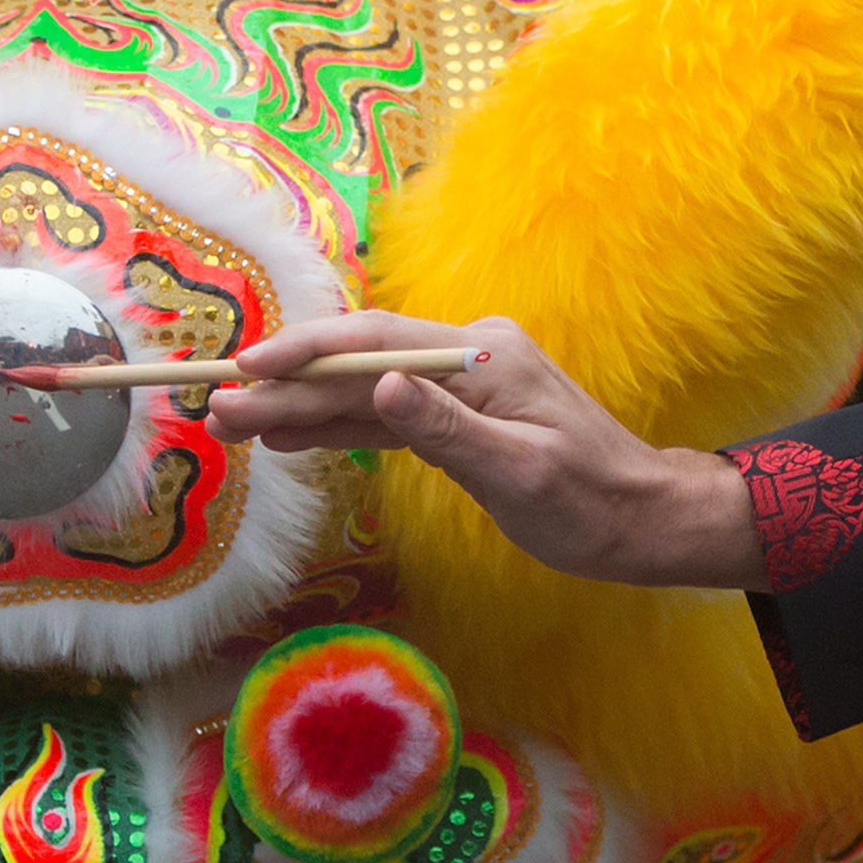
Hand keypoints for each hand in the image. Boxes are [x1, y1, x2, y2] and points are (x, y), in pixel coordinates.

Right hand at [199, 311, 765, 587]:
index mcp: (483, 356)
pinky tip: (293, 436)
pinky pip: (387, 416)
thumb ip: (447, 430)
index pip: (376, 342)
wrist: (642, 520)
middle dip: (288, 387)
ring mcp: (463, 385)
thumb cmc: (590, 504)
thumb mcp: (519, 474)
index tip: (248, 369)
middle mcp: (469, 356)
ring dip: (303, 409)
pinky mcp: (460, 418)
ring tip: (238, 425)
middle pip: (360, 364)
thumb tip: (383, 388)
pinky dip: (339, 427)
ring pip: (366, 391)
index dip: (307, 353)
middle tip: (219, 411)